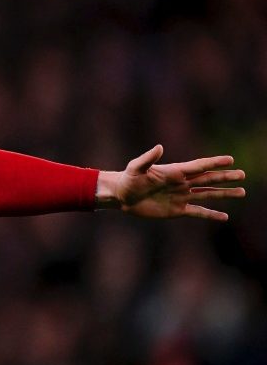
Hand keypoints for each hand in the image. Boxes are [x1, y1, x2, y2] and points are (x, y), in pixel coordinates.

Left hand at [96, 145, 245, 219]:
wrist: (122, 196)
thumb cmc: (128, 179)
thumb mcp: (136, 167)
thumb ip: (148, 158)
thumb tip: (160, 147)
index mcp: (174, 171)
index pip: (198, 166)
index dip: (213, 163)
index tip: (230, 160)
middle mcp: (182, 183)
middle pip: (208, 179)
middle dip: (225, 177)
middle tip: (243, 174)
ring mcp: (181, 197)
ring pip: (207, 194)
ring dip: (224, 193)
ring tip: (242, 192)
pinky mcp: (177, 210)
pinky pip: (198, 212)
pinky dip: (210, 214)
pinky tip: (224, 217)